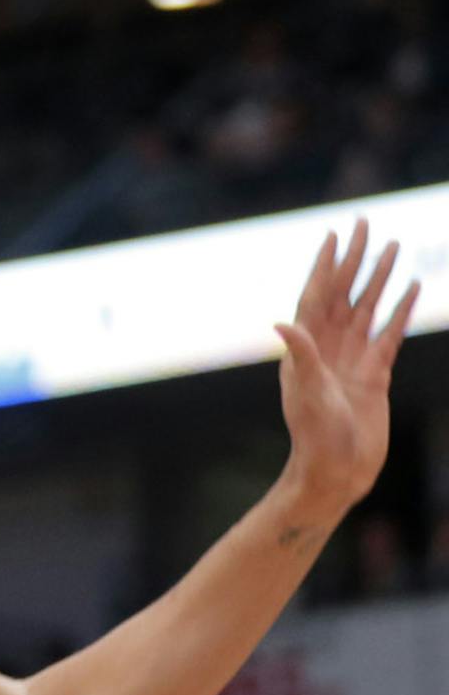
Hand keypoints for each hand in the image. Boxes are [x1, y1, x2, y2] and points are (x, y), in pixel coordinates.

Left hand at [276, 219, 419, 516]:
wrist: (336, 470)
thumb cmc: (315, 435)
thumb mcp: (306, 392)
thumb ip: (300, 355)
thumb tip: (281, 322)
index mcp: (305, 348)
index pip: (315, 295)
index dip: (324, 265)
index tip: (334, 235)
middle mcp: (327, 348)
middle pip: (342, 292)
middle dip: (353, 260)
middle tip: (364, 225)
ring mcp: (352, 359)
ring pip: (368, 307)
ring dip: (379, 278)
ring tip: (393, 247)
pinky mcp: (375, 375)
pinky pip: (390, 334)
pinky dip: (400, 311)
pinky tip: (412, 289)